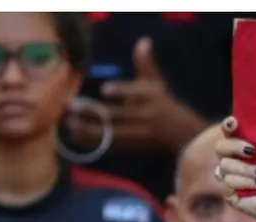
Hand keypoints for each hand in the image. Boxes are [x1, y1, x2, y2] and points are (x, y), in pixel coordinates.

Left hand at [66, 37, 205, 152]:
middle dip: (95, 112)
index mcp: (153, 96)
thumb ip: (145, 64)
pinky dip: (94, 142)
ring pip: (113, 132)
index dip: (121, 91)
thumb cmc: (164, 104)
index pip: (137, 93)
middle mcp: (147, 115)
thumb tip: (143, 41)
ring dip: (90, 129)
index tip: (104, 89)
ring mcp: (140, 133)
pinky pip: (112, 145)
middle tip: (73, 107)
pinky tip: (77, 136)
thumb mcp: (157, 83)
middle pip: (120, 115)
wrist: (184, 134)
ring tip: (71, 124)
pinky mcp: (134, 146)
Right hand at [214, 117, 255, 221]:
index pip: (230, 132)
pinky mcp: (230, 193)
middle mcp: (236, 161)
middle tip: (252, 151)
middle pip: (220, 147)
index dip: (228, 126)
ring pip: (224, 165)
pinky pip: (227, 182)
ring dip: (244, 169)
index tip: (234, 123)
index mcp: (247, 148)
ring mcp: (232, 178)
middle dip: (234, 146)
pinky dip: (243, 183)